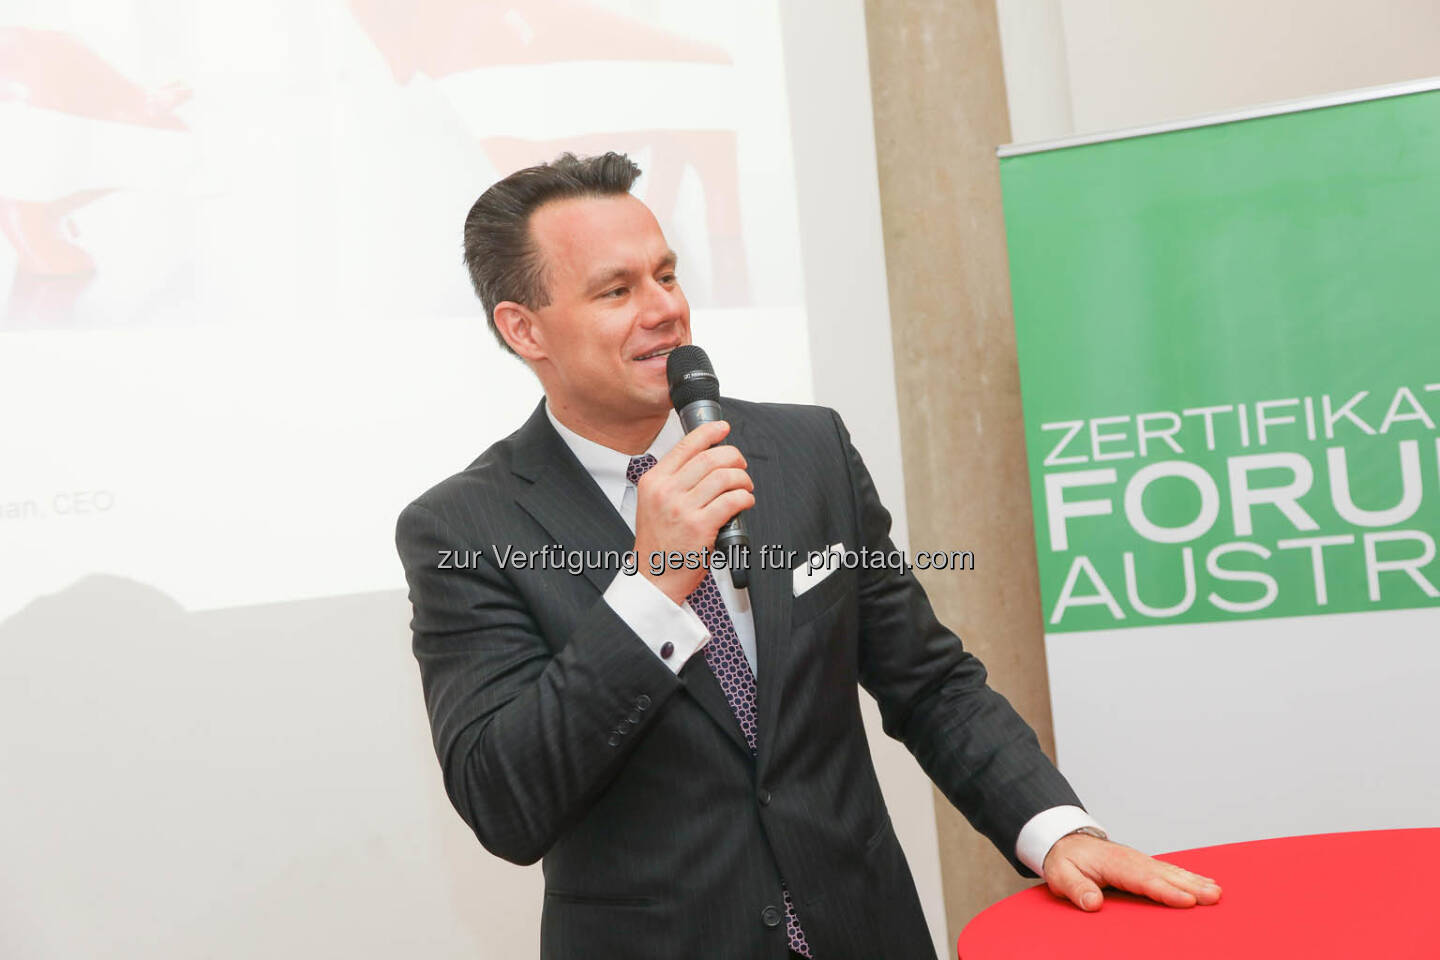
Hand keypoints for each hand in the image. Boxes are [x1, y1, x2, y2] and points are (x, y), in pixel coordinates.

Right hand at [633, 420, 754, 604]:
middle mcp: (666, 491)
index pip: (685, 446)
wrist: (654, 577)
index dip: (708, 432)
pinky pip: (732, 501)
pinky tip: (745, 501)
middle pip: (709, 458)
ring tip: (744, 486)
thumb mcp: (652, 503)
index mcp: (654, 481)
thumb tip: (702, 459)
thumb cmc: (658, 543)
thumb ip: (672, 481)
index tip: (722, 427)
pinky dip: (745, 497)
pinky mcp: (700, 526)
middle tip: (740, 465)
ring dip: (742, 479)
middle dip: (733, 457)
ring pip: (724, 477)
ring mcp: (683, 509)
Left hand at [1042, 833, 1221, 911]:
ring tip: (1217, 891)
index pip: (1143, 880)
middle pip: (1164, 875)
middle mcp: (1131, 859)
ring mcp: (1138, 860)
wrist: (1064, 840)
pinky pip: (1168, 870)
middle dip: (1190, 886)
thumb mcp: (1061, 875)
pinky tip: (1203, 882)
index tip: (1187, 900)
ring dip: (1194, 880)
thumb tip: (1093, 902)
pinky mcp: (1142, 864)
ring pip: (1170, 871)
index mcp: (1114, 863)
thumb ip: (1077, 889)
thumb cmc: (1064, 860)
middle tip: (1214, 896)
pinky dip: (1187, 875)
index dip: (1166, 891)